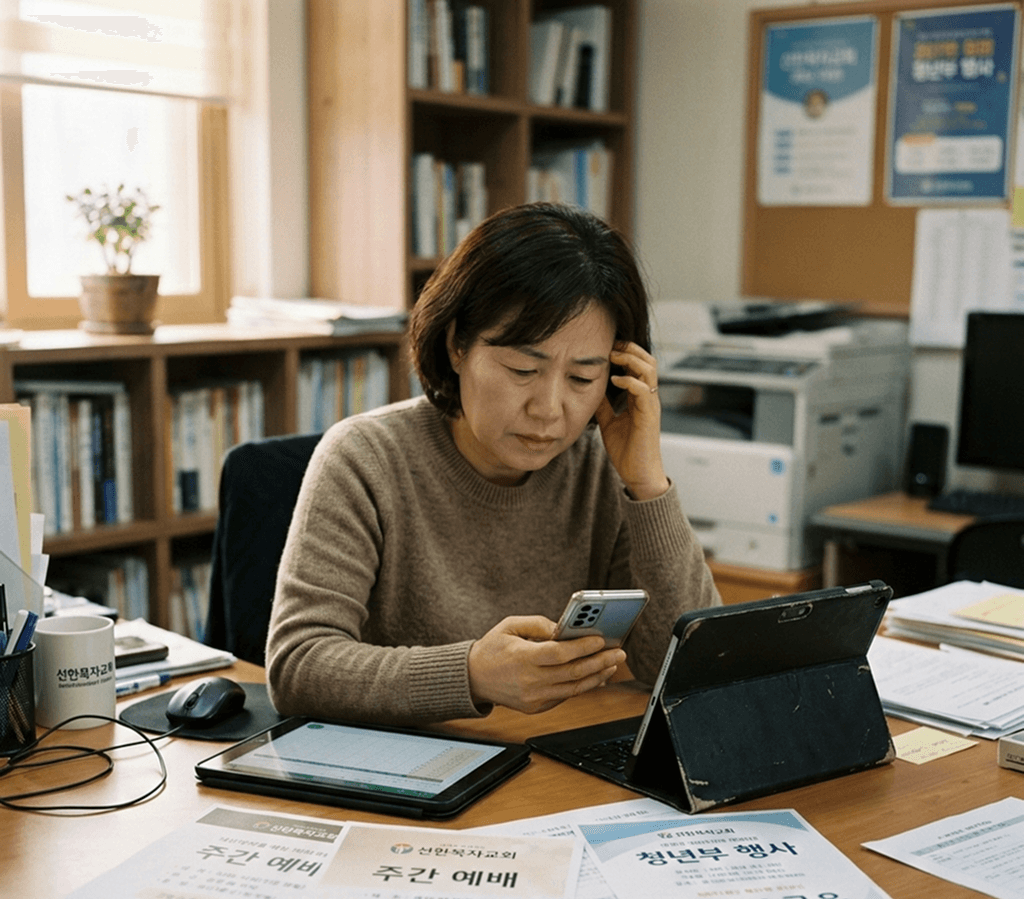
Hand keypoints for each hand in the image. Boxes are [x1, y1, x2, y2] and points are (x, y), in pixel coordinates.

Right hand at [467, 616, 625, 713]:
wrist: (473, 678)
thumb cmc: (492, 648)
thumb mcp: (510, 625)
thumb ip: (539, 624)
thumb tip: (564, 628)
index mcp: (522, 658)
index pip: (560, 654)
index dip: (583, 647)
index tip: (601, 640)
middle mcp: (530, 681)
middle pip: (573, 673)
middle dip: (599, 661)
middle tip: (618, 652)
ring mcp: (534, 698)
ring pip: (574, 688)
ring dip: (597, 676)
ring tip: (612, 664)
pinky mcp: (536, 707)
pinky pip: (565, 696)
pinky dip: (583, 686)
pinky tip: (595, 676)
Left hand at [594, 341, 669, 499]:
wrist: (637, 474)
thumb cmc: (626, 450)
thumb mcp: (609, 422)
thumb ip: (604, 405)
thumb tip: (590, 389)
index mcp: (639, 397)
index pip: (638, 365)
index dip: (625, 352)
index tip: (606, 346)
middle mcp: (648, 397)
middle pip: (647, 360)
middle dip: (630, 348)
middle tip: (610, 344)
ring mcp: (650, 405)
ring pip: (649, 370)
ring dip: (631, 358)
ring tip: (613, 355)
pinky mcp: (650, 416)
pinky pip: (644, 390)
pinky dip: (630, 381)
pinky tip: (615, 379)